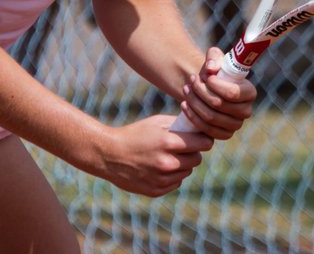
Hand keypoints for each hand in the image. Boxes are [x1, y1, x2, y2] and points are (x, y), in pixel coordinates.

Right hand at [92, 115, 212, 196]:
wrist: (109, 155)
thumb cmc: (134, 134)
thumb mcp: (155, 122)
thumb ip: (179, 124)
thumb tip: (199, 128)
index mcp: (168, 142)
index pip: (203, 144)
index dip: (205, 140)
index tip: (203, 139)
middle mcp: (167, 163)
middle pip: (197, 160)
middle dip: (193, 152)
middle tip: (182, 147)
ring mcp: (161, 179)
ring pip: (187, 172)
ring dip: (182, 164)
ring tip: (167, 156)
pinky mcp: (156, 191)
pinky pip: (176, 183)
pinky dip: (172, 176)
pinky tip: (158, 168)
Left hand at [177, 48, 256, 139]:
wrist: (207, 89)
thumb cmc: (214, 72)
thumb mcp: (214, 58)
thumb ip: (214, 57)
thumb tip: (210, 68)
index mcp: (249, 92)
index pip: (233, 93)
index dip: (216, 85)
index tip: (205, 76)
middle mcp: (246, 111)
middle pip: (219, 105)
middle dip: (201, 91)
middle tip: (191, 81)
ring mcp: (235, 125)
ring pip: (210, 117)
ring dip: (194, 102)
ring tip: (186, 89)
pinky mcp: (224, 135)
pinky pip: (206, 129)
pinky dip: (193, 116)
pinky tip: (185, 104)